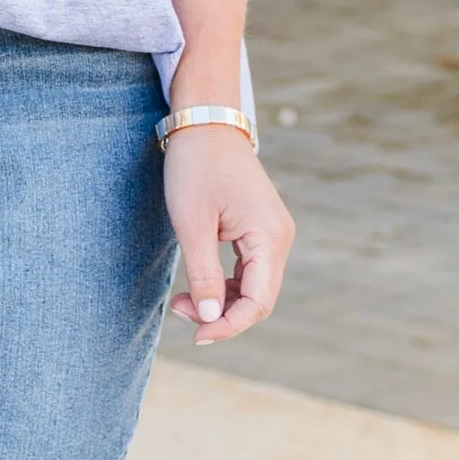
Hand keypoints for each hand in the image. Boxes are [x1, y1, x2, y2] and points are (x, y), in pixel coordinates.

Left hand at [163, 122, 293, 344]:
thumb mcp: (192, 224)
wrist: (205, 123)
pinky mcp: (259, 229)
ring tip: (182, 300)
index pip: (258, 302)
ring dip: (221, 300)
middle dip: (222, 314)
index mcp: (269, 238)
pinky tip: (198, 285)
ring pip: (254, 287)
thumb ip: (203, 274)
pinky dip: (225, 284)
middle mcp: (279, 238)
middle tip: (179, 310)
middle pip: (259, 299)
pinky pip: (249, 270)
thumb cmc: (196, 168)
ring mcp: (272, 234)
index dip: (229, 325)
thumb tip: (211, 317)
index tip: (196, 336)